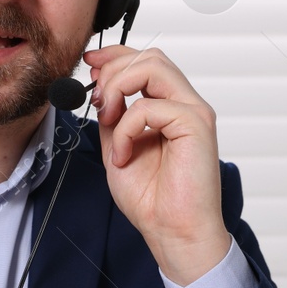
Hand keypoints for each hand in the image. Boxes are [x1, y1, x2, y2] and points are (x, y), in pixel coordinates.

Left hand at [83, 45, 231, 285]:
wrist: (172, 231)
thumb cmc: (152, 199)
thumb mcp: (117, 148)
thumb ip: (112, 117)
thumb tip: (100, 86)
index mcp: (170, 108)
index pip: (146, 62)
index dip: (116, 55)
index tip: (90, 63)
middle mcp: (185, 105)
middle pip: (150, 56)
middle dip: (114, 69)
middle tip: (97, 100)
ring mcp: (194, 112)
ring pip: (154, 65)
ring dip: (119, 88)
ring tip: (108, 121)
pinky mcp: (196, 125)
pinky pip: (151, 106)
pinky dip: (126, 128)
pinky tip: (122, 155)